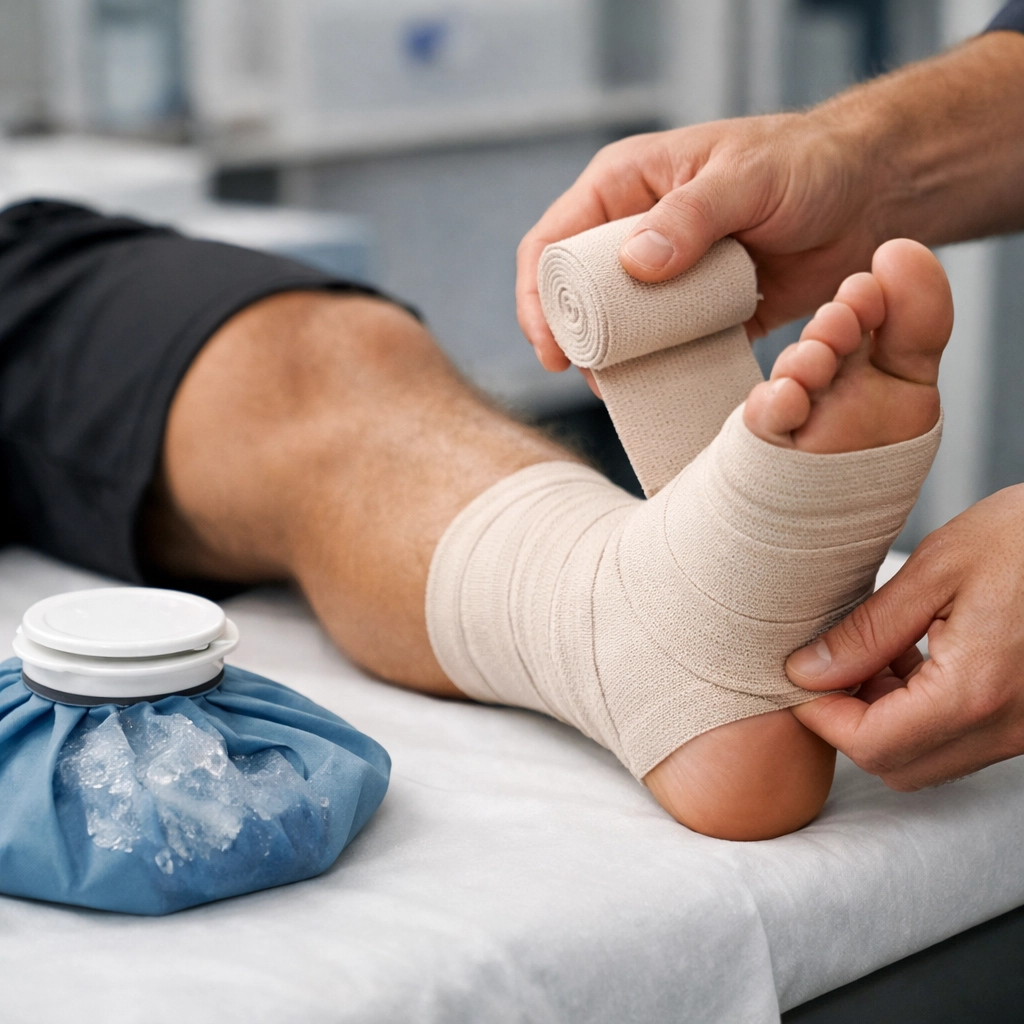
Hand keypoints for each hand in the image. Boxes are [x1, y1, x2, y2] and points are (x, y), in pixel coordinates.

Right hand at [516, 111, 885, 371]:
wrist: (873, 194)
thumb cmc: (809, 163)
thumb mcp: (747, 177)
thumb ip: (691, 216)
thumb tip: (636, 265)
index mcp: (625, 186)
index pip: (554, 243)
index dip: (540, 299)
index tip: (552, 350)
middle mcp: (635, 232)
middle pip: (575, 295)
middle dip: (573, 340)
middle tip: (588, 378)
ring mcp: (666, 277)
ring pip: (615, 328)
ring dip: (614, 362)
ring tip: (623, 392)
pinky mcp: (698, 311)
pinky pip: (663, 347)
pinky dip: (659, 371)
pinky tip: (662, 392)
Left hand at [787, 485, 1023, 789]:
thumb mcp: (936, 570)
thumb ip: (868, 630)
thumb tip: (807, 670)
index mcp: (974, 691)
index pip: (870, 744)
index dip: (820, 715)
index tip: (798, 676)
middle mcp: (1003, 726)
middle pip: (895, 765)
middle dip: (848, 721)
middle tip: (830, 664)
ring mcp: (1020, 730)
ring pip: (925, 758)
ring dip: (883, 718)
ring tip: (873, 652)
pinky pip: (957, 739)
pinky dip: (919, 712)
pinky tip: (910, 656)